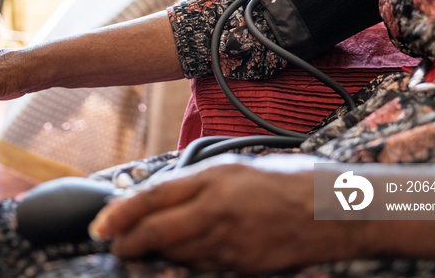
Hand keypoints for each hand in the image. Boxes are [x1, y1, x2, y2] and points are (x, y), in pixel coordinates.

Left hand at [89, 164, 368, 273]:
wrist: (334, 211)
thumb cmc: (287, 180)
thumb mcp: (237, 167)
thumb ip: (198, 182)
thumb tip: (162, 196)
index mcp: (216, 178)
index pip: (155, 197)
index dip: (122, 214)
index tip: (101, 224)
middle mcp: (218, 210)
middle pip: (158, 232)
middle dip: (128, 242)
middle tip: (114, 245)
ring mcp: (231, 242)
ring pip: (176, 253)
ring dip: (154, 253)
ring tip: (142, 249)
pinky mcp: (243, 266)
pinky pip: (202, 265)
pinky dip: (184, 261)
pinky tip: (179, 256)